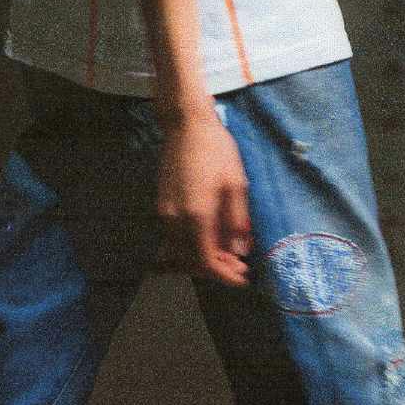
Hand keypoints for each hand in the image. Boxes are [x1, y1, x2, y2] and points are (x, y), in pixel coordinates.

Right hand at [156, 110, 252, 286]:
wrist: (186, 126)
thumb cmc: (216, 151)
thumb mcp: (236, 185)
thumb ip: (237, 222)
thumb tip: (240, 252)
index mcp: (197, 215)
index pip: (207, 261)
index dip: (225, 275)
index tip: (243, 279)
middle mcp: (175, 219)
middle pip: (190, 262)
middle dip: (215, 270)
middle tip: (239, 267)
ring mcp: (165, 213)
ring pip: (179, 252)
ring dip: (202, 260)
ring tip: (227, 255)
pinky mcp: (161, 206)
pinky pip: (173, 238)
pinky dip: (191, 246)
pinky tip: (210, 239)